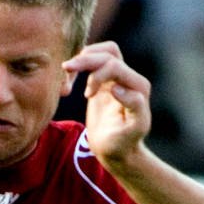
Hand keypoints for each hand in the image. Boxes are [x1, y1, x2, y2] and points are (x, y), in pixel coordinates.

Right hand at [64, 41, 151, 167]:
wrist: (115, 150)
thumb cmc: (123, 144)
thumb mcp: (133, 130)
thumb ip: (134, 107)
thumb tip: (117, 87)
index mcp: (138, 87)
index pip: (115, 66)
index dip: (97, 75)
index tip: (87, 97)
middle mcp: (130, 78)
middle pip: (108, 54)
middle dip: (85, 60)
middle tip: (65, 69)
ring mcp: (118, 78)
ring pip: (102, 52)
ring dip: (83, 57)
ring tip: (66, 70)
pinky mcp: (105, 80)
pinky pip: (94, 60)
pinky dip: (80, 64)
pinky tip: (68, 80)